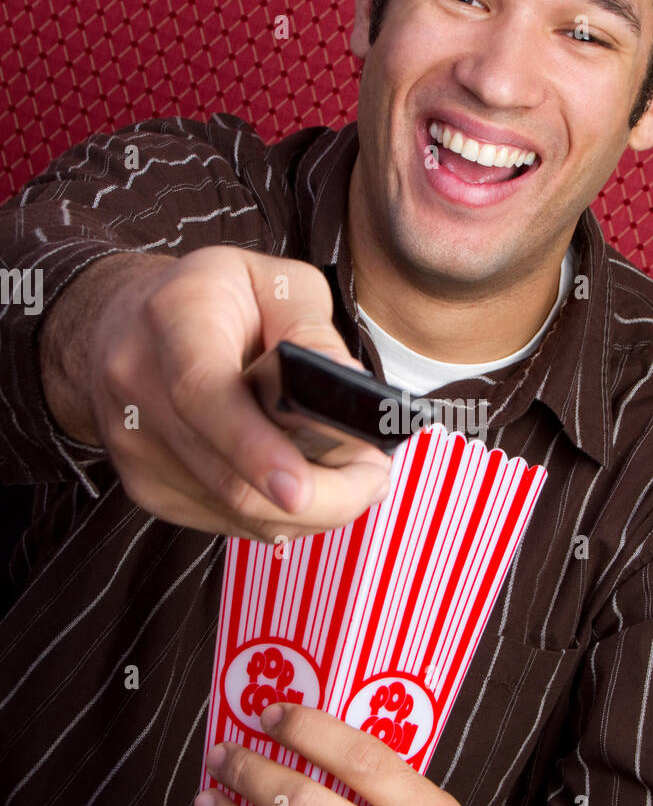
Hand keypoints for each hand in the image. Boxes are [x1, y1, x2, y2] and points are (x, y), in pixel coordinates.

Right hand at [42, 246, 390, 540]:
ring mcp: (136, 446)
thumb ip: (314, 332)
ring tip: (352, 475)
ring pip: (235, 511)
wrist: (127, 323)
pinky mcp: (147, 487)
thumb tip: (347, 390)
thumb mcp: (276, 283)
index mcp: (173, 320)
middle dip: (321, 495)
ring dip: (310, 509)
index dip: (253, 448)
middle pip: (228, 477)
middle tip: (373, 476)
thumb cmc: (216, 298)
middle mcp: (139, 385)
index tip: (300, 489)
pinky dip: (277, 513)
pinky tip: (303, 482)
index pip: (203, 393)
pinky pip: (226, 522)